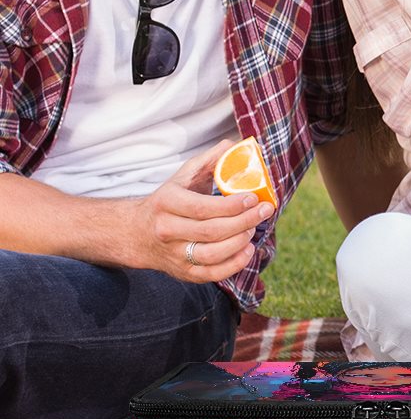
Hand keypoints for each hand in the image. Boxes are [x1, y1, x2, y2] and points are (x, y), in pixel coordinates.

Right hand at [130, 142, 275, 281]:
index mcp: (166, 203)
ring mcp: (174, 254)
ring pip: (212, 254)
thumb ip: (208, 161)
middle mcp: (167, 230)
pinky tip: (248, 250)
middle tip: (264, 211)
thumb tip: (234, 145)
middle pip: (211, 231)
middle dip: (244, 221)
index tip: (254, 198)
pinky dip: (234, 264)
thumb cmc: (168, 201)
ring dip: (240, 242)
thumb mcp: (182, 177)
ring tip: (254, 229)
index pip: (202, 207)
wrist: (137, 234)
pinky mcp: (182, 273)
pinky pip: (211, 274)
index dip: (232, 206)